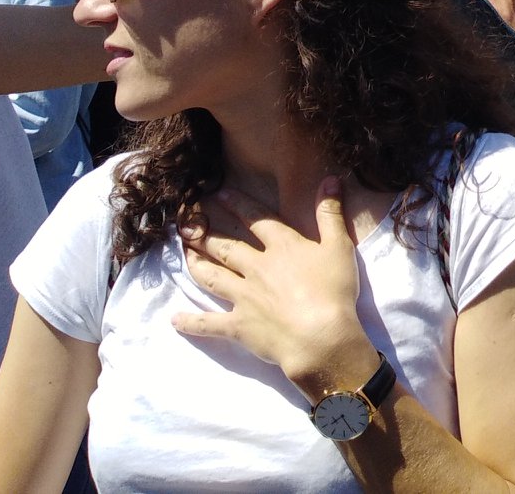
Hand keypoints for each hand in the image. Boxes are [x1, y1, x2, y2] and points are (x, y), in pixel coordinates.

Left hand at [173, 178, 373, 393]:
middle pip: (226, 247)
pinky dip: (190, 322)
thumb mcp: (339, 246)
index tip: (220, 195)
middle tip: (189, 224)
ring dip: (196, 265)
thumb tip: (329, 179)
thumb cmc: (333, 290)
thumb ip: (330, 213)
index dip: (239, 204)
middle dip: (206, 233)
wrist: (319, 336)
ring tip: (185, 254)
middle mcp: (256, 267)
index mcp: (282, 247)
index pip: (257, 219)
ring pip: (212, 277)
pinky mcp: (237, 325)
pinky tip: (175, 319)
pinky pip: (208, 323)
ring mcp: (243, 297)